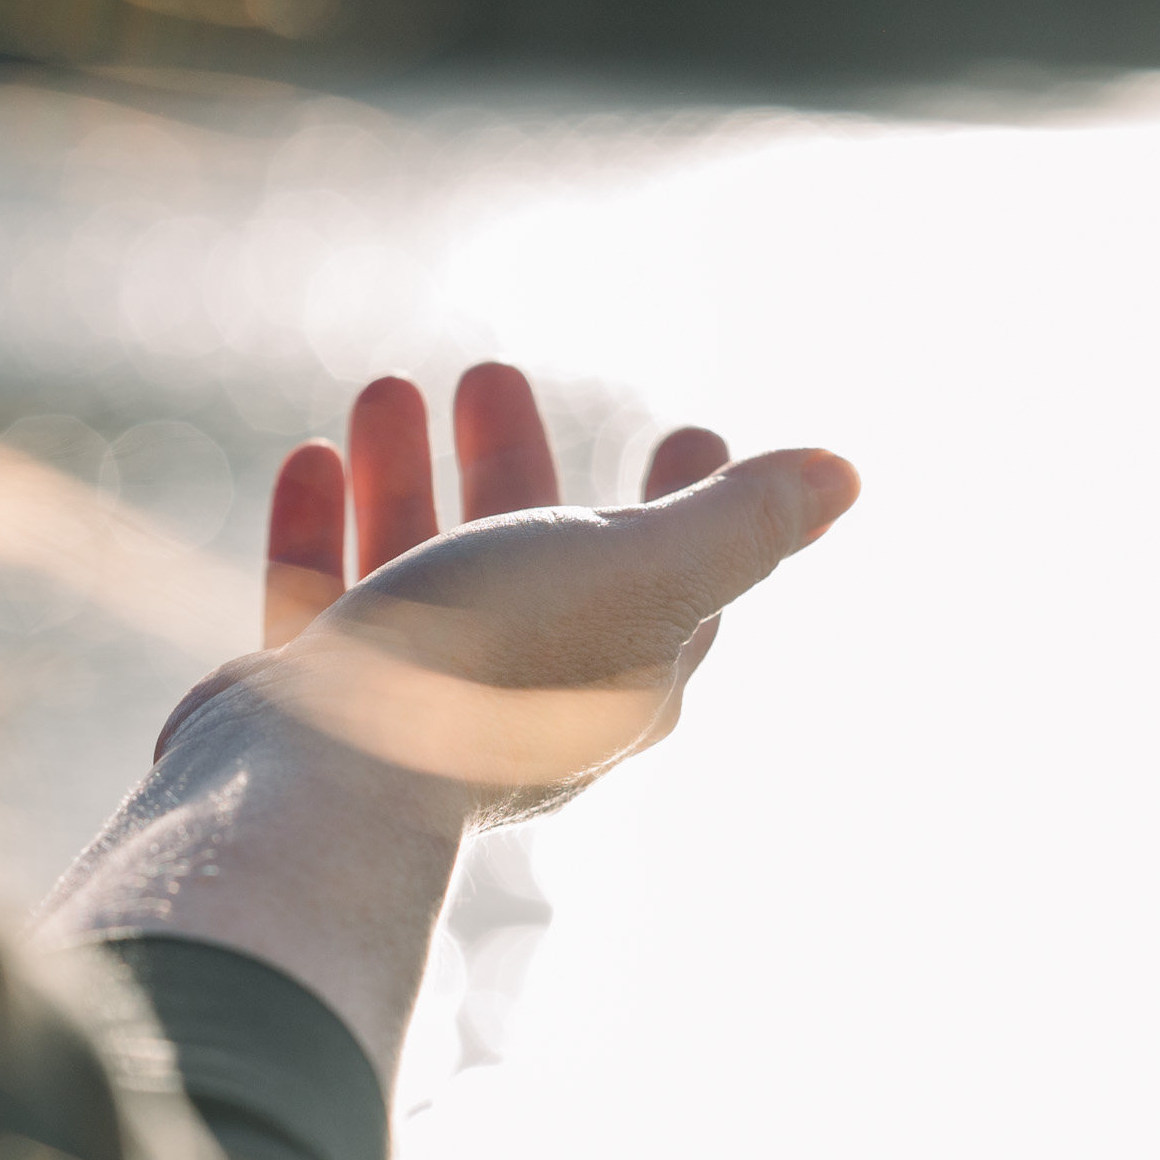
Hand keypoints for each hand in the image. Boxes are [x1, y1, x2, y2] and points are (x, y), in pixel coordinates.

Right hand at [55, 363, 854, 1070]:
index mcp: (622, 680)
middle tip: (491, 373)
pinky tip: (312, 457)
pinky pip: (325, 605)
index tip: (692, 432)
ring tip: (388, 386)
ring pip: (421, 573)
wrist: (321, 786)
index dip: (695, 505)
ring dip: (409, 477)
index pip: (680, 583)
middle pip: (534, 564)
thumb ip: (740, 523)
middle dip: (518, 465)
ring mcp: (414, 710)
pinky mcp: (317, 713)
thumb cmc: (492, 667)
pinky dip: (322, 527)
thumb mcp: (641, 571)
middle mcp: (523, 703)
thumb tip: (847, 474)